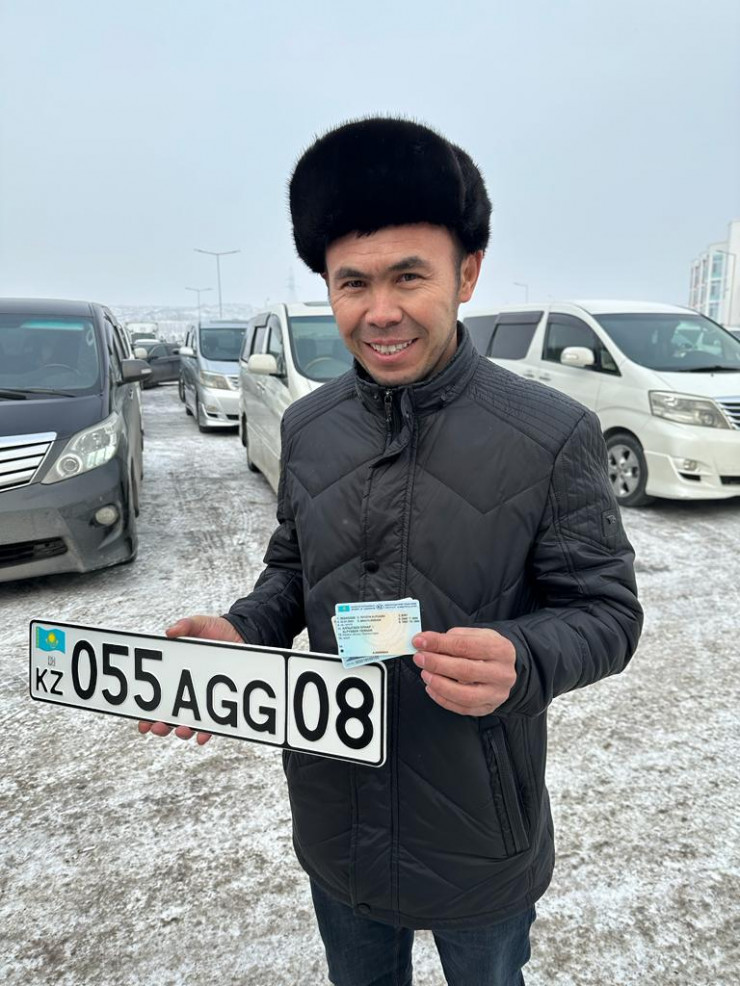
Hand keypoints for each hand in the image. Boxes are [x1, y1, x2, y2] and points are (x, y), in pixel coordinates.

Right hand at [138, 614, 243, 744]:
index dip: (147, 713)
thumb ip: (186, 626)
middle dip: (161, 726)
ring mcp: (205, 699)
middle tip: (157, 726)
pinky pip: (214, 724)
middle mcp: (188, 692)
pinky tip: (202, 735)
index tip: (141, 722)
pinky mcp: (223, 703)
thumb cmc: (217, 630)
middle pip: (170, 717)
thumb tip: (169, 632)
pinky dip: (207, 732)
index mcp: (176, 675)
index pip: (157, 699)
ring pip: (190, 724)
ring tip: (181, 729)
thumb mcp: (199, 625)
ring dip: (182, 730)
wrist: (245, 634)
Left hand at [412, 627, 515, 716]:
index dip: (440, 644)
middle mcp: (502, 673)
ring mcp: (496, 693)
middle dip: (437, 664)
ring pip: (464, 695)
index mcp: (500, 649)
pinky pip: (462, 709)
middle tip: (419, 658)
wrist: (504, 667)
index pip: (466, 646)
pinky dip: (442, 699)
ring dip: (439, 685)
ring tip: (425, 674)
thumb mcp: (474, 635)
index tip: (420, 641)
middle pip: (465, 671)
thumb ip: (452, 638)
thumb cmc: (485, 649)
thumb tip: (426, 643)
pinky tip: (431, 688)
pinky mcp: (488, 708)